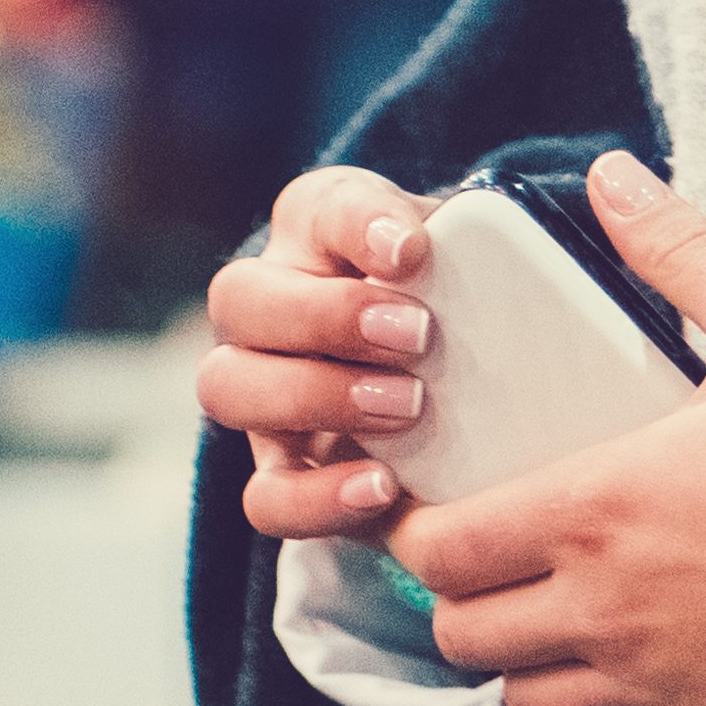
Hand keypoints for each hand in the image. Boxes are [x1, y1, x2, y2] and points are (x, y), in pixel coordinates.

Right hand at [194, 164, 437, 545]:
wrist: (463, 371)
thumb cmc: (460, 298)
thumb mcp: (470, 252)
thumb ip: (475, 242)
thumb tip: (478, 253)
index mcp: (315, 230)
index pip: (318, 208)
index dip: (358, 226)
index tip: (413, 250)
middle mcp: (264, 305)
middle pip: (238, 298)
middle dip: (324, 318)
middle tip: (415, 337)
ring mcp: (259, 391)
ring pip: (227, 389)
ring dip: (314, 397)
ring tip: (406, 408)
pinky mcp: (281, 472)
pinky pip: (264, 496)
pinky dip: (316, 497)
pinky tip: (381, 488)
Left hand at [384, 152, 705, 705]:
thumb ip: (679, 252)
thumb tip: (613, 176)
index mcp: (597, 512)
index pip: (439, 551)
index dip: (420, 533)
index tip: (441, 509)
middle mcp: (606, 613)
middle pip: (466, 639)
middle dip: (464, 604)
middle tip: (498, 566)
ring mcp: (660, 690)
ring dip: (530, 669)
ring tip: (565, 627)